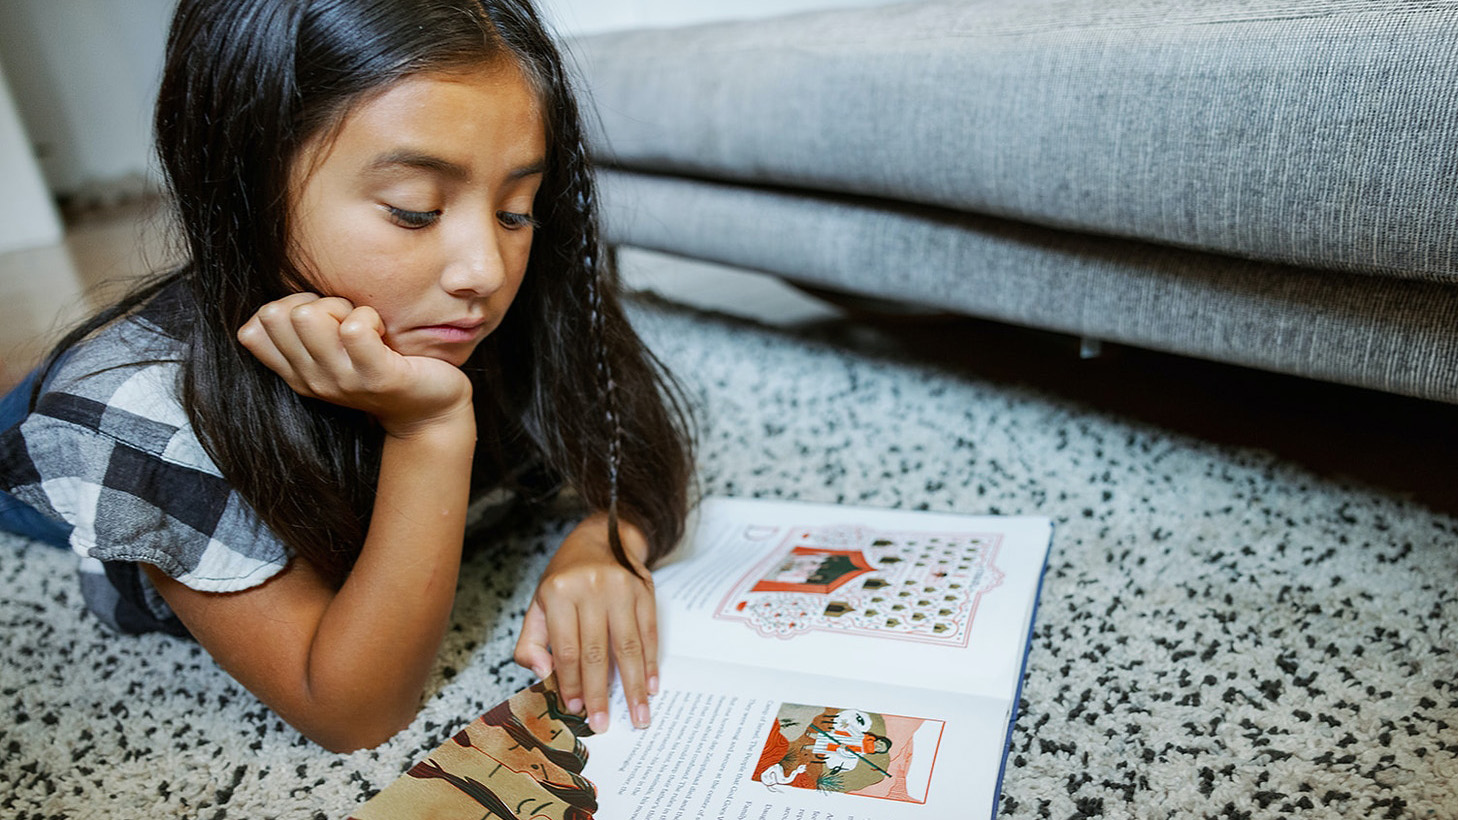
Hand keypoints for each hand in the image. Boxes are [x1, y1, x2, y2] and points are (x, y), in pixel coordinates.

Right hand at [237, 293, 471, 436]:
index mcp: (297, 373)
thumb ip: (304, 334)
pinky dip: (370, 317)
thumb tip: (279, 303)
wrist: (430, 411)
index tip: (322, 319)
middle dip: (314, 302)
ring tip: (365, 326)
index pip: (252, 331)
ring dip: (341, 307)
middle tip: (347, 319)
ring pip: (308, 316)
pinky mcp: (377, 376)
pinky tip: (382, 332)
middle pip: (276, 314)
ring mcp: (343, 381)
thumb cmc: (381, 369)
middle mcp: (312, 380)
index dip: (285, 308)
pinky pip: (354, 328)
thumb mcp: (332, 356)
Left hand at [514, 514, 657, 733]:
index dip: (571, 682)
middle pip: (597, 652)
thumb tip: (544, 674)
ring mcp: (621, 588)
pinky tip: (650, 686)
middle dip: (600, 693)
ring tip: (638, 716)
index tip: (575, 709)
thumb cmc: (564, 579)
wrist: (600, 538)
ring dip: (634, 686)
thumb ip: (531, 642)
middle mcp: (591, 588)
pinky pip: (649, 633)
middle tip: (603, 723)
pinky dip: (650, 663)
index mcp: (559, 592)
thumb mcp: (538, 604)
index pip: (566, 648)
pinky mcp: (644, 591)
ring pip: (628, 646)